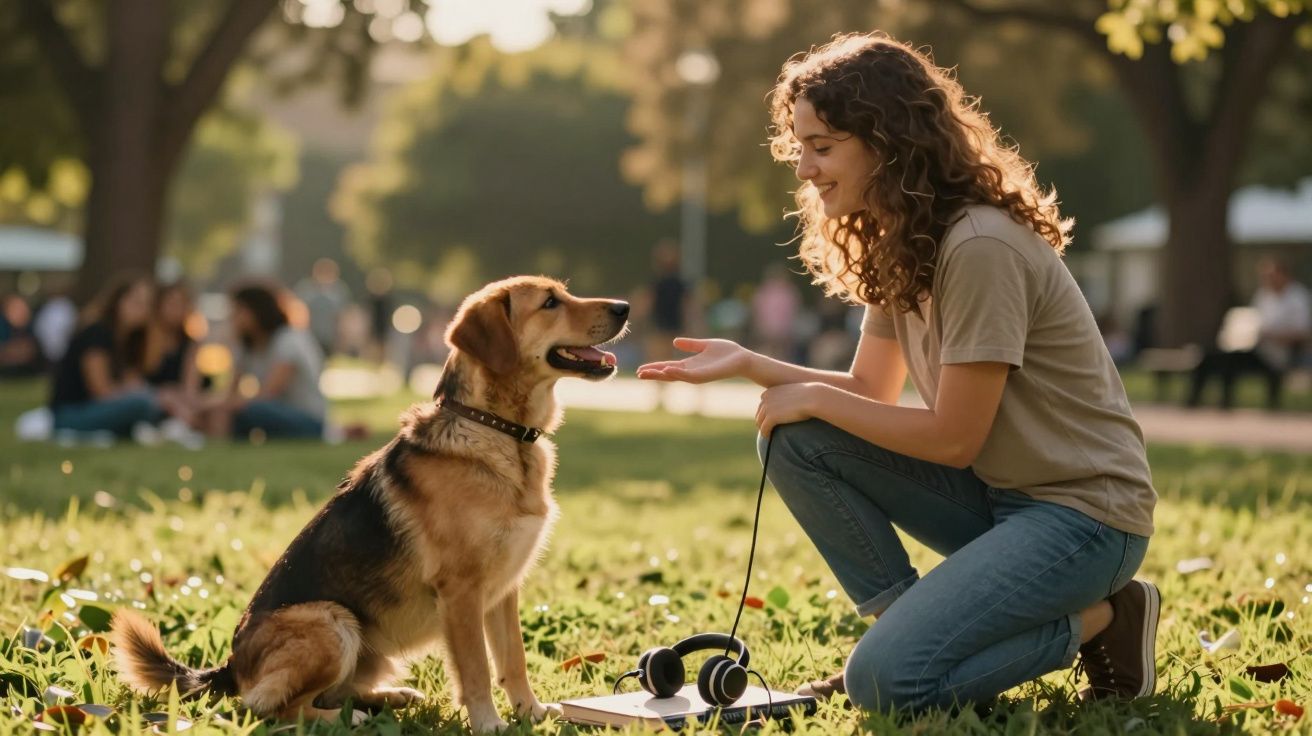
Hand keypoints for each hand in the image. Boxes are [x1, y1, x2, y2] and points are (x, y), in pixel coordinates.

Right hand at [637, 337, 753, 383]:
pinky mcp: (706, 376)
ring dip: (661, 374)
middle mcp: (692, 372)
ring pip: (675, 376)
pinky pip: (689, 375)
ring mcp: (698, 375)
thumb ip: (691, 344)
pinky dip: (678, 373)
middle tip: (639, 374)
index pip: (668, 367)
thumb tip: (675, 342)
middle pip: (668, 374)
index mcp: (690, 364)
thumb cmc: (727, 353)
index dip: (655, 368)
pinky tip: (668, 369)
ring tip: (647, 373)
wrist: (743, 358)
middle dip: (654, 374)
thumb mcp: (704, 345)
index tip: (641, 369)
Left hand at [756, 382, 826, 436]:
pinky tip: (770, 438)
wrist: (813, 398)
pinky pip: (764, 429)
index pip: (762, 403)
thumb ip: (788, 398)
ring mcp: (767, 407)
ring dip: (763, 429)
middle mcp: (766, 398)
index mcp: (771, 391)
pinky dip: (766, 434)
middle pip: (759, 413)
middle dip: (762, 421)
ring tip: (769, 434)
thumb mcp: (795, 394)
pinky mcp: (771, 417)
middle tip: (768, 430)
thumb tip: (789, 405)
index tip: (770, 419)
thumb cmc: (809, 396)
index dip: (765, 412)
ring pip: (759, 422)